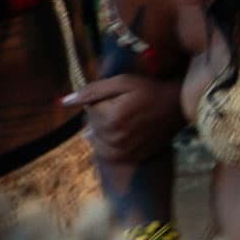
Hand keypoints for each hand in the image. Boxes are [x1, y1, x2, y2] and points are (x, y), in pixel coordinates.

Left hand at [61, 75, 182, 164]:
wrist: (177, 107)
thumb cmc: (150, 90)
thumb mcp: (122, 83)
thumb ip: (91, 91)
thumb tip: (62, 102)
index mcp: (110, 119)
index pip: (89, 110)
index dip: (102, 101)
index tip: (121, 98)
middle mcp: (115, 139)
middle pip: (92, 126)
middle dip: (103, 115)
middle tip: (125, 108)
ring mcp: (123, 151)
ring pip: (98, 139)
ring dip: (105, 129)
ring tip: (125, 120)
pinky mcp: (130, 157)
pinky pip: (108, 152)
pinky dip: (111, 143)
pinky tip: (124, 132)